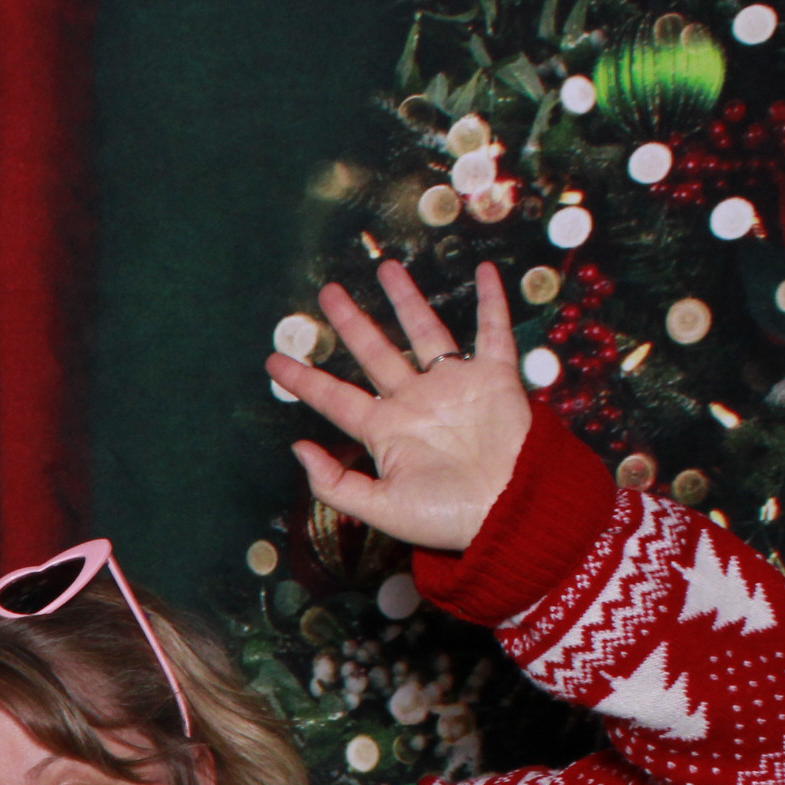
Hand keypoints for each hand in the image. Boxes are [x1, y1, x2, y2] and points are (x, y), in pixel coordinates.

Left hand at [264, 261, 536, 557]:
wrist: (511, 513)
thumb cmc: (448, 516)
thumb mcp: (381, 509)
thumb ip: (334, 483)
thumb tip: (298, 449)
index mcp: (386, 432)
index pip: (335, 398)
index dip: (304, 380)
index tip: (273, 361)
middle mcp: (415, 402)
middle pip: (375, 352)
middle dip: (351, 323)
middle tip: (328, 293)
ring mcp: (454, 386)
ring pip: (425, 331)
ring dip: (406, 299)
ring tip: (387, 267)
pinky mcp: (495, 378)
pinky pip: (493, 333)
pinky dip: (491, 302)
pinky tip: (483, 272)